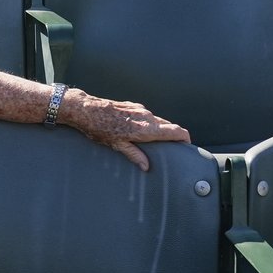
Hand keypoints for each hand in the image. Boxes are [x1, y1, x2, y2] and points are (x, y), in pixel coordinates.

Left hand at [64, 88, 190, 170]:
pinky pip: (147, 115)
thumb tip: (146, 167)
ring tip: (156, 141)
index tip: (187, 145)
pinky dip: (149, 123)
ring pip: (158, 120)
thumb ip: (134, 155)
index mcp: (146, 129)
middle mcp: (147, 117)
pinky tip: (140, 130)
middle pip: (169, 126)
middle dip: (173, 136)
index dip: (185, 138)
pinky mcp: (133, 105)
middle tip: (172, 147)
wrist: (86, 109)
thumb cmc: (100, 129)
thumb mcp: (116, 145)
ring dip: (160, 129)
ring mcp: (140, 109)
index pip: (176, 131)